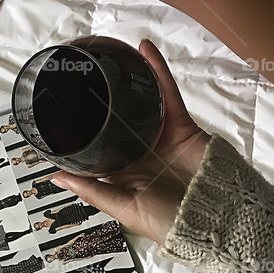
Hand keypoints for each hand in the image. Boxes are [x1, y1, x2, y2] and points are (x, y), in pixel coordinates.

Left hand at [51, 39, 210, 244]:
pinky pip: (167, 92)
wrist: (216, 218)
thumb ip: (93, 190)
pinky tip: (145, 50)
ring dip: (130, 77)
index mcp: (125, 171)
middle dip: (105, 97)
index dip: (85, 127)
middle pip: (119, 117)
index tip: (64, 109)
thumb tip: (57, 177)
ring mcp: (160, 133)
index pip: (100, 145)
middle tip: (85, 72)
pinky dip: (157, 70)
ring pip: (141, 99)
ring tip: (111, 54)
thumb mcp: (126, 209)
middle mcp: (141, 149)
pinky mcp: (180, 122)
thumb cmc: (172, 222)